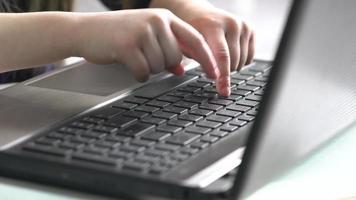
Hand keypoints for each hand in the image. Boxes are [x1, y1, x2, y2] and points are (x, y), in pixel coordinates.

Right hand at [75, 9, 218, 81]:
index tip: (216, 75)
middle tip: (145, 56)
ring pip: (160, 66)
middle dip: (164, 64)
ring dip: (149, 68)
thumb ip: (167, 49)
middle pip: (176, 57)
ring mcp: (142, 31)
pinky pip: (143, 71)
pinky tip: (128, 63)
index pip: (195, 40)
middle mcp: (156, 21)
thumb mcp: (147, 37)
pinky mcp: (127, 45)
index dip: (208, 59)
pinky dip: (138, 73)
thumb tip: (182, 69)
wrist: (86, 30)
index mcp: (165, 17)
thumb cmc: (119, 35)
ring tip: (134, 55)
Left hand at [170, 2, 254, 95]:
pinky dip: (240, 61)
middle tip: (213, 66)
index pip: (222, 56)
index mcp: (213, 26)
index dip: (223, 76)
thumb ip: (201, 60)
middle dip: (223, 71)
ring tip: (219, 57)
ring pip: (242, 61)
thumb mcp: (189, 44)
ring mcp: (242, 25)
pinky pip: (250, 57)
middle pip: (233, 61)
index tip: (224, 91)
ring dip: (231, 67)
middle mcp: (231, 23)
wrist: (199, 14)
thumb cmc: (192, 31)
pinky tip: (230, 54)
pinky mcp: (250, 29)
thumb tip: (214, 77)